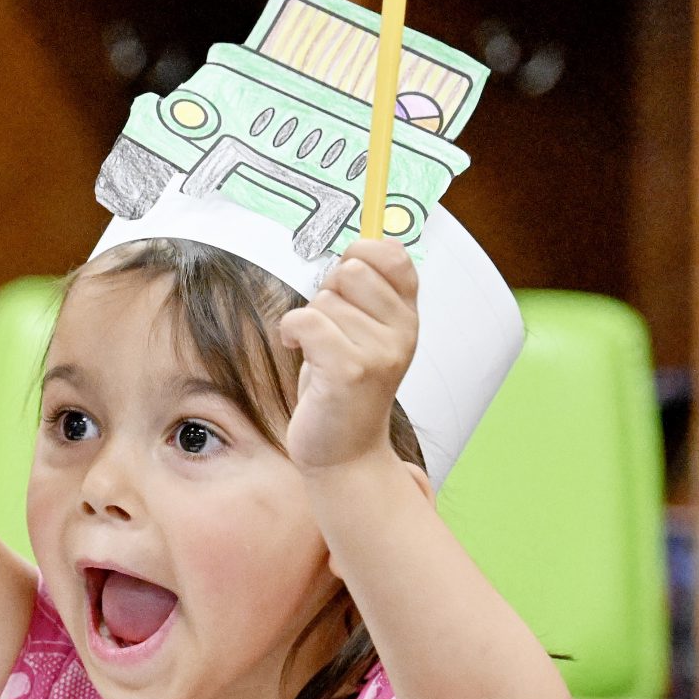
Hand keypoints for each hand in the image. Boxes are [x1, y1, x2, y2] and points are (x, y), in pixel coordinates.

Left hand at [278, 237, 418, 472]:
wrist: (346, 455)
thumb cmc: (345, 390)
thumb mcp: (368, 335)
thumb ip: (369, 293)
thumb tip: (362, 243)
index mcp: (407, 317)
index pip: (394, 254)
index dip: (362, 255)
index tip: (347, 284)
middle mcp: (402, 332)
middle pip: (350, 271)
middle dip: (327, 293)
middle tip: (329, 330)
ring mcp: (379, 353)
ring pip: (323, 299)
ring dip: (309, 322)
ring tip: (320, 354)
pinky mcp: (348, 371)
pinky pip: (305, 320)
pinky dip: (291, 331)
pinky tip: (297, 350)